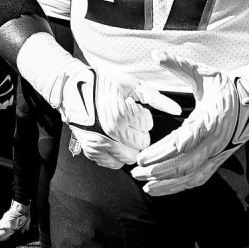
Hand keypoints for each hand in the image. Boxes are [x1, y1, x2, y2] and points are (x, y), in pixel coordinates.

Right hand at [58, 64, 179, 168]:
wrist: (72, 89)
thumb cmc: (102, 83)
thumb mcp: (131, 85)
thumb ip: (155, 98)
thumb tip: (176, 109)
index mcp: (120, 116)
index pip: (146, 129)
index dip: (143, 118)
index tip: (132, 109)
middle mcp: (109, 134)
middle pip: (141, 146)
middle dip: (139, 134)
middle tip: (129, 122)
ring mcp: (99, 144)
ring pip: (129, 158)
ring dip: (130, 146)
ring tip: (122, 131)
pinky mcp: (91, 151)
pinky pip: (113, 164)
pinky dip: (117, 155)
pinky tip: (114, 141)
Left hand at [132, 49, 248, 195]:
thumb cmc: (224, 86)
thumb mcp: (202, 71)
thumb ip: (178, 64)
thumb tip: (155, 53)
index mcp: (211, 118)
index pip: (185, 140)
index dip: (163, 151)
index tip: (144, 156)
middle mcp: (215, 140)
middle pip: (185, 162)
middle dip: (158, 169)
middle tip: (136, 170)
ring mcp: (217, 153)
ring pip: (190, 175)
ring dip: (166, 182)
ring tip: (143, 182)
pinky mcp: (217, 161)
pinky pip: (197, 179)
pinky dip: (178, 187)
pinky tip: (160, 188)